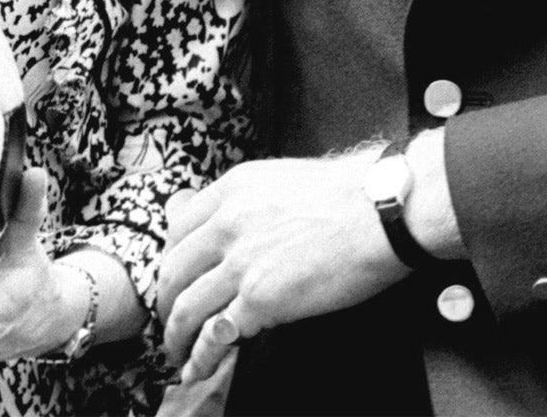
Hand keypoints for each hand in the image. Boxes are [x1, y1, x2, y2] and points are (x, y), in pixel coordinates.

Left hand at [156, 154, 404, 381]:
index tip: (173, 281)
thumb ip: (247, 203)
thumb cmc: (349, 196)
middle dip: (165, 302)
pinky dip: (201, 356)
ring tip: (177, 352)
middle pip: (173, 270)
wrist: (381, 213)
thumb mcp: (279, 180)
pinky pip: (217, 334)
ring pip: (186, 305)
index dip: (170, 263)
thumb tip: (236, 228)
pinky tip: (199, 366)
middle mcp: (226, 224)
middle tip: (168, 320)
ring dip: (176, 334)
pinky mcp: (262, 298)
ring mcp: (241, 262)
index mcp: (230, 192)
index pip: (177, 231)